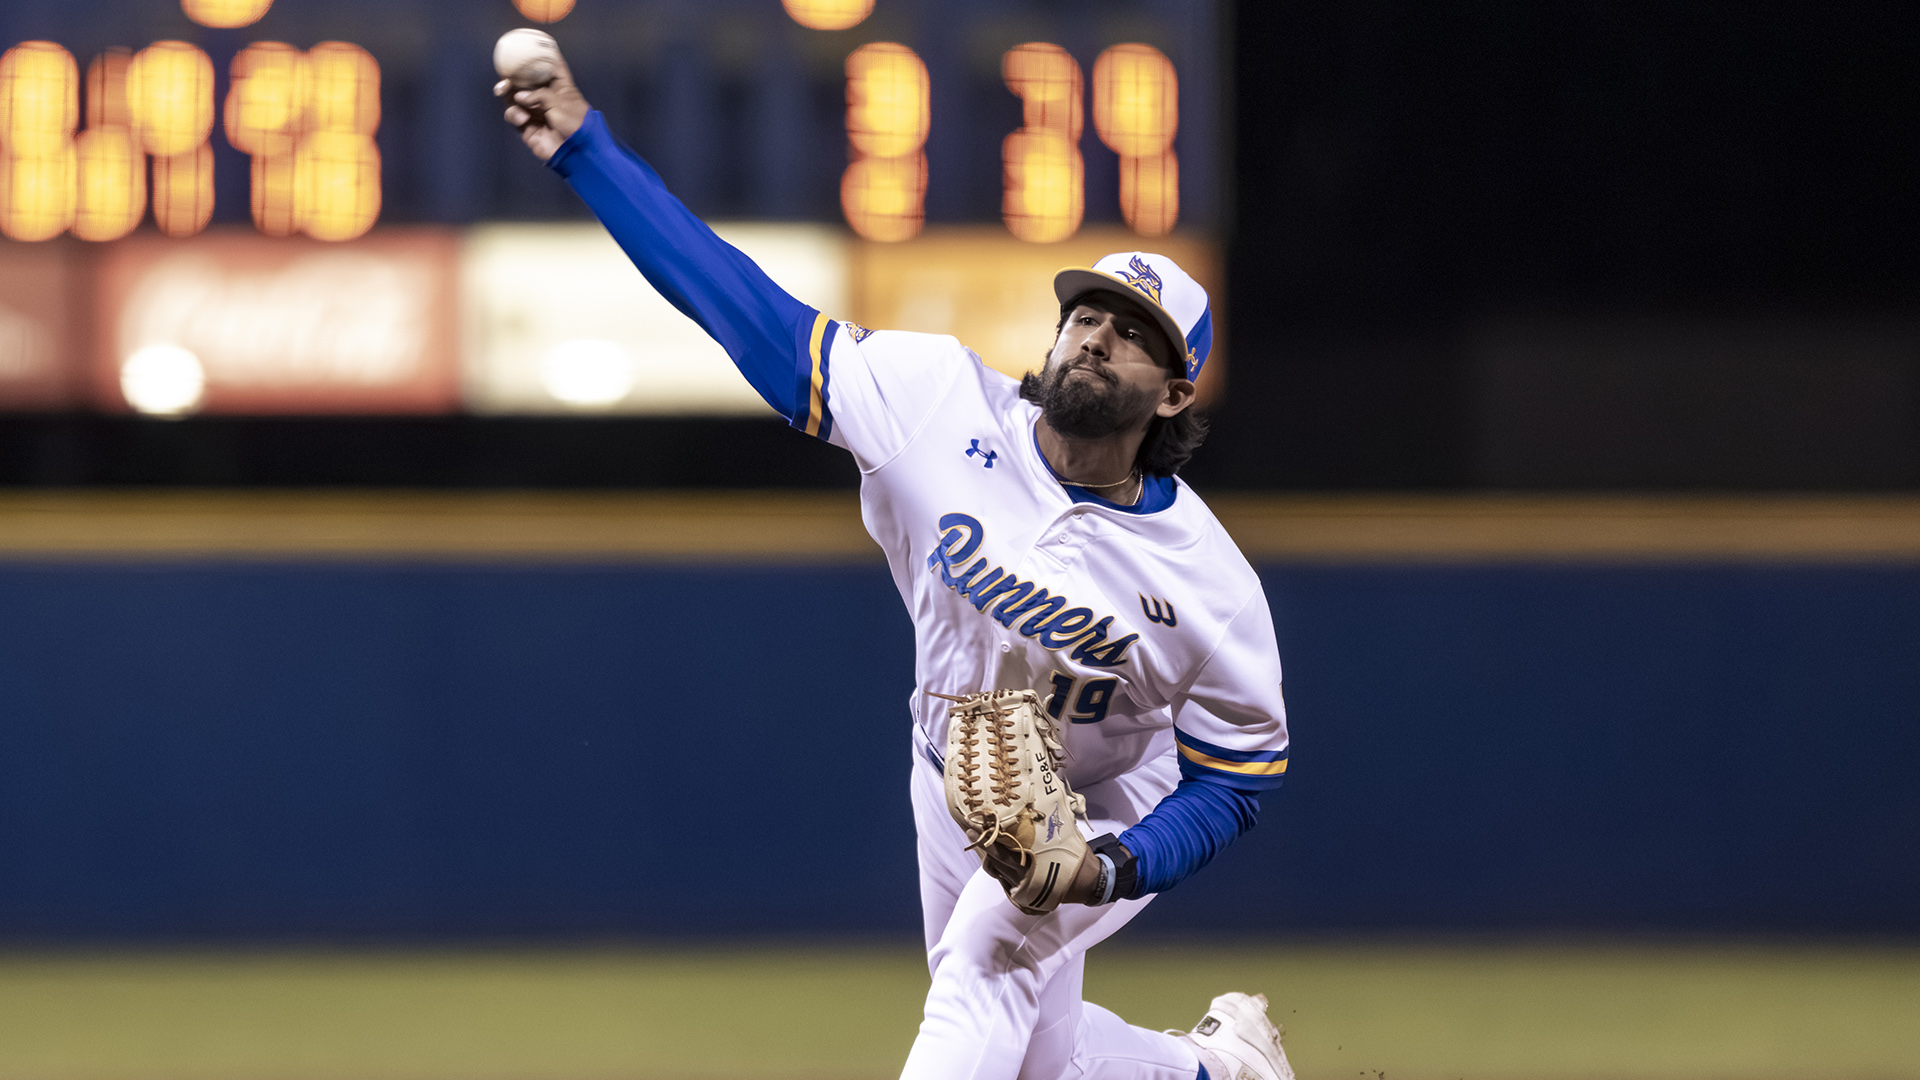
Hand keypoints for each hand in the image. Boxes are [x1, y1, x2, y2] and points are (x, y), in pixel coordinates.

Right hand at [495, 60, 589, 161]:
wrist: (576, 153)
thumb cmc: (575, 125)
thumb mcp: (560, 103)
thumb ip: (539, 95)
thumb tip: (519, 96)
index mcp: (562, 89)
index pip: (553, 68)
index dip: (545, 56)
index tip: (534, 45)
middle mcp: (548, 99)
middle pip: (528, 82)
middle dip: (515, 76)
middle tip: (506, 72)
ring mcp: (537, 113)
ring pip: (516, 97)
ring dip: (509, 93)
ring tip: (504, 90)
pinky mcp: (528, 128)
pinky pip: (514, 115)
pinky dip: (514, 114)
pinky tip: (522, 118)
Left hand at [974, 835, 1105, 906]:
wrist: (1088, 883)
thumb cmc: (1076, 856)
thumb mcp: (1063, 835)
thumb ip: (1046, 822)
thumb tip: (1038, 798)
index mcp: (1032, 863)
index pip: (1001, 850)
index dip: (987, 839)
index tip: (975, 826)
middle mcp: (1023, 878)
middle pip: (995, 861)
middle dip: (982, 846)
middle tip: (970, 831)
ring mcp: (1022, 887)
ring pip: (997, 871)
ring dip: (987, 856)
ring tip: (977, 840)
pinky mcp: (1023, 893)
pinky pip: (1004, 880)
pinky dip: (997, 867)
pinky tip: (991, 856)